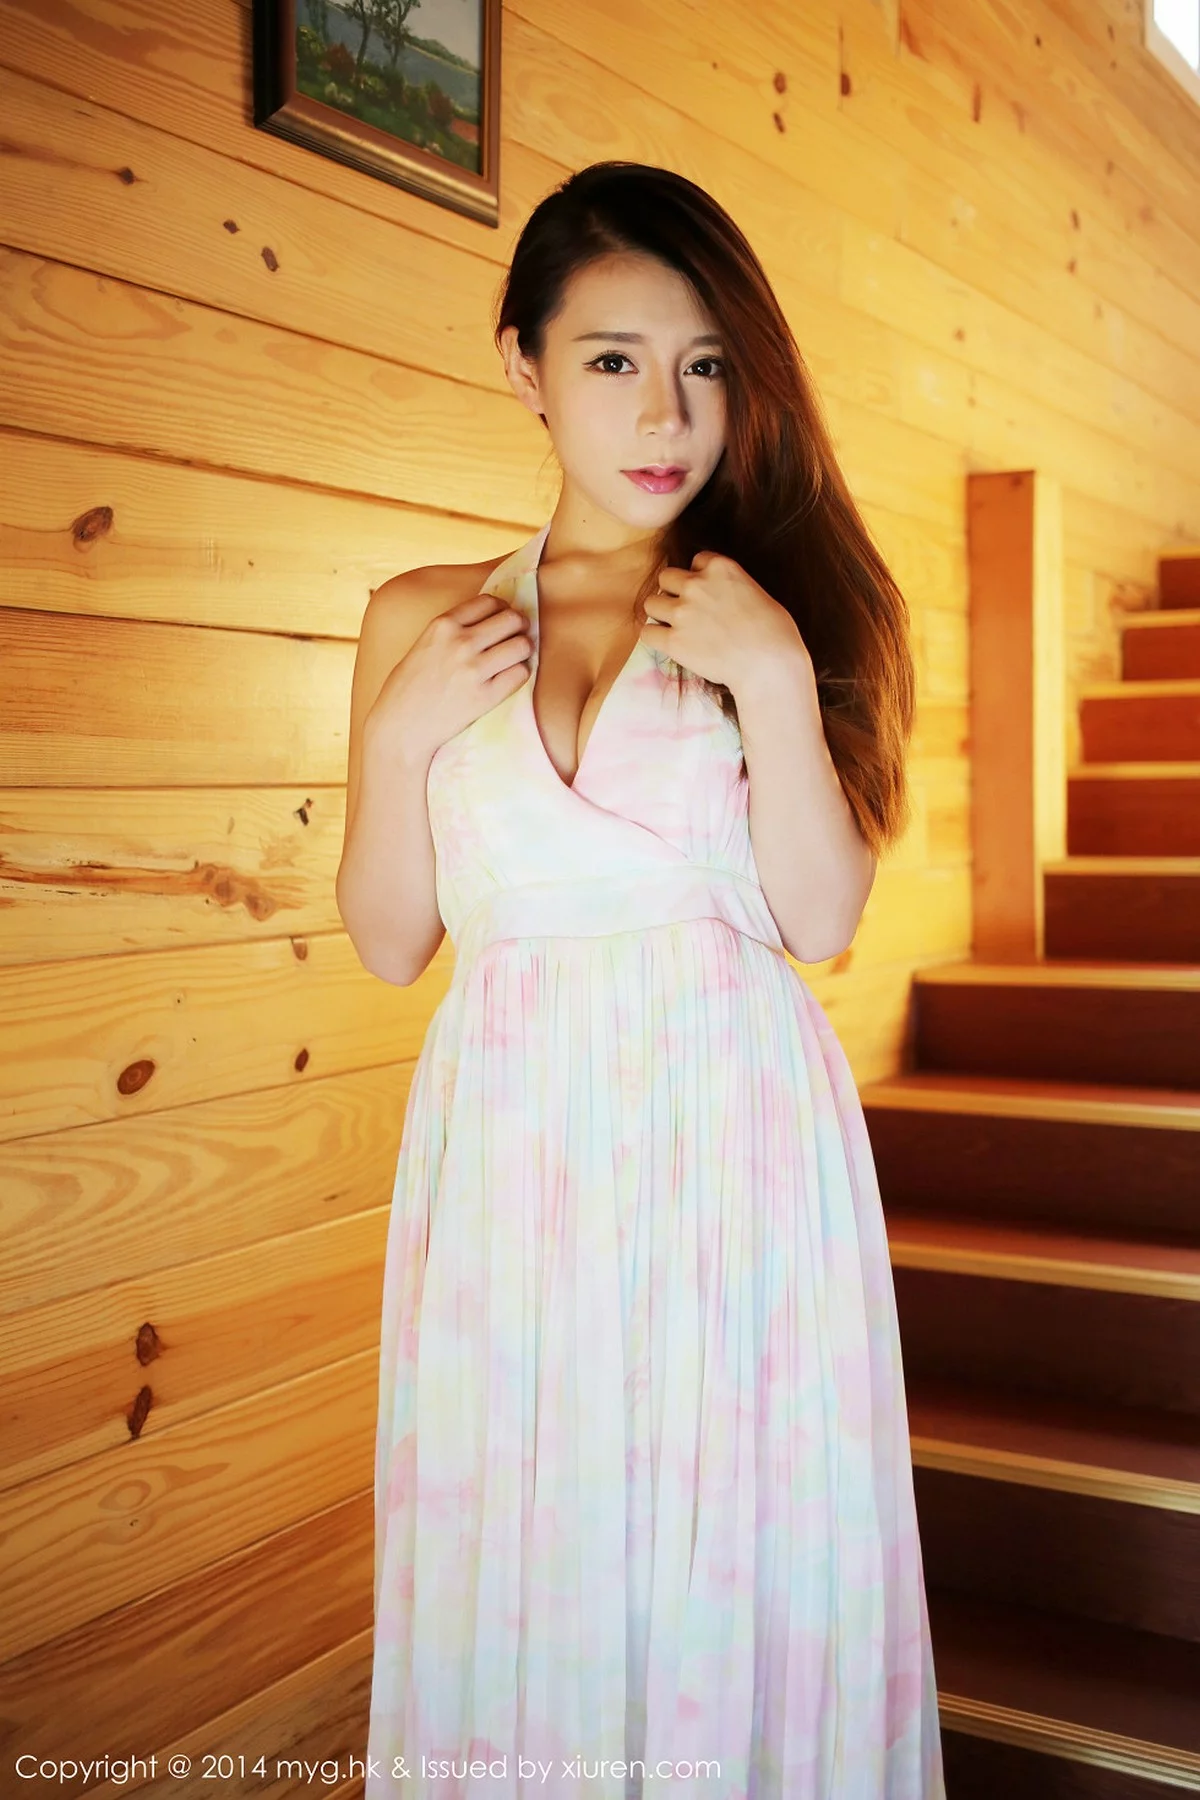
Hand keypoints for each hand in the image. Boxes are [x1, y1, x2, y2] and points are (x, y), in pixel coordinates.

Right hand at [365, 591, 531, 762]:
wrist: (400, 727)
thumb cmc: (407, 687)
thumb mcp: (424, 644)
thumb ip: (452, 631)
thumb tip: (490, 620)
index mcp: (443, 624)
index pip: (490, 601)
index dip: (503, 609)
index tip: (503, 619)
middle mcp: (460, 642)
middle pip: (512, 619)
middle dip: (518, 627)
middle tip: (515, 638)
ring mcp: (474, 669)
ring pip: (522, 645)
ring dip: (522, 651)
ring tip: (513, 660)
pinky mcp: (485, 696)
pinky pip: (521, 673)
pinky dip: (519, 674)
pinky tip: (507, 679)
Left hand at [641, 551, 809, 692]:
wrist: (769, 665)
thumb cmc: (775, 633)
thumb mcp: (757, 593)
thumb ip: (731, 587)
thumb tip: (722, 597)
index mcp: (721, 567)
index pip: (697, 560)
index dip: (700, 577)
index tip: (709, 594)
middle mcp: (697, 584)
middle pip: (666, 577)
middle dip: (674, 591)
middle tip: (687, 610)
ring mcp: (683, 612)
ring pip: (651, 603)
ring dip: (661, 613)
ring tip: (676, 628)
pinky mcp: (674, 641)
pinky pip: (647, 632)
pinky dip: (655, 637)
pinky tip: (669, 644)